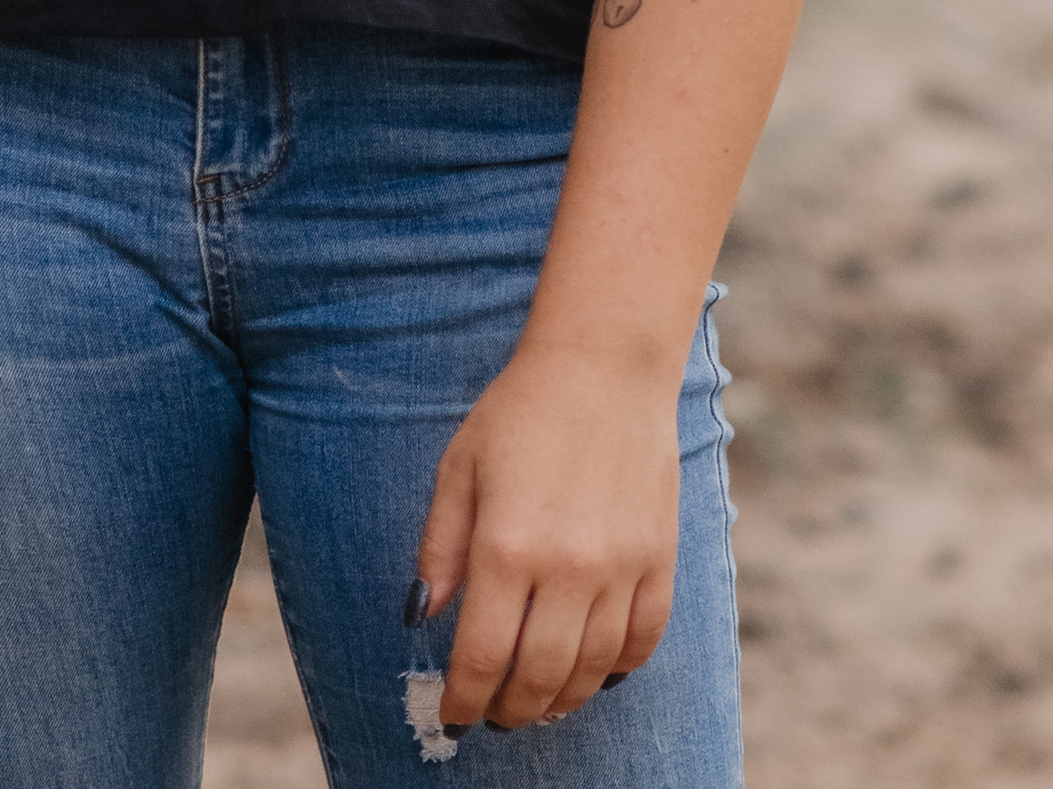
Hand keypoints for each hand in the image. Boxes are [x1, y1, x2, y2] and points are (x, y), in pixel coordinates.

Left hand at [413, 342, 680, 728]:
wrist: (603, 368)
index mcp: (507, 545)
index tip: (453, 717)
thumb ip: (441, 547)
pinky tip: (595, 673)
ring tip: (538, 704)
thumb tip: (424, 616)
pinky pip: (642, 642)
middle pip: (539, 676)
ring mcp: (621, 569)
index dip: (464, 698)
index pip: (483, 655)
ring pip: (592, 671)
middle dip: (511, 710)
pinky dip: (617, 670)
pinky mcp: (660, 562)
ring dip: (562, 701)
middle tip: (494, 716)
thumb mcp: (460, 468)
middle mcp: (567, 568)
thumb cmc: (519, 412)